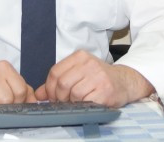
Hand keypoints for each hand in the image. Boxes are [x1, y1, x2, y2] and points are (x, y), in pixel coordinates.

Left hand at [34, 50, 152, 107]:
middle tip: (64, 102)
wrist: (125, 82)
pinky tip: (88, 103)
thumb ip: (58, 81)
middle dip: (60, 97)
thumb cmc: (99, 78)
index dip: (50, 88)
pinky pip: (85, 101)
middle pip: (62, 83)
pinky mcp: (105, 90)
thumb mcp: (78, 73)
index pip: (55, 72)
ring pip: (73, 94)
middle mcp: (89, 63)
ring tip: (78, 101)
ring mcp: (98, 76)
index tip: (52, 96)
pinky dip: (83, 105)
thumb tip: (38, 94)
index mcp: (80, 56)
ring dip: (72, 102)